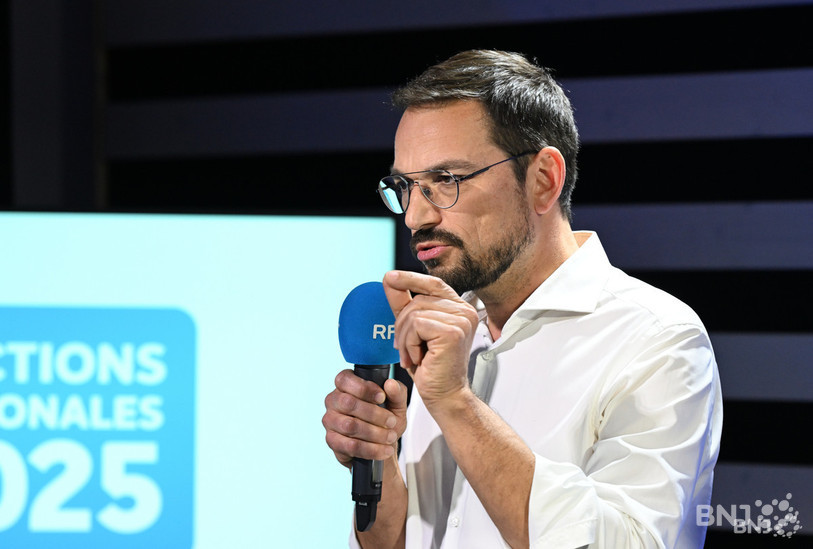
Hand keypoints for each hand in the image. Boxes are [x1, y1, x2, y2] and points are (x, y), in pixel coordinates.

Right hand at [323, 370, 407, 467]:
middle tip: (391, 421)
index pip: (345, 379)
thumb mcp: (396, 404)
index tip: (382, 397)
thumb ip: (397, 392)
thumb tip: (391, 383)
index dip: (364, 388)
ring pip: (350, 425)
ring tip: (391, 437)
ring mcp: (330, 421)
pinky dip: (371, 449)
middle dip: (374, 414)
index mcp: (345, 384)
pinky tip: (385, 450)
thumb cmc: (386, 419)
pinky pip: (350, 446)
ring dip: (375, 433)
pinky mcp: (332, 441)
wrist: (382, 445)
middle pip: (348, 403)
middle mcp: (333, 400)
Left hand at [382, 270, 478, 406]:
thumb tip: (389, 278)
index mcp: (459, 308)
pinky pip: (417, 325)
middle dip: (402, 325)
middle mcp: (465, 311)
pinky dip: (410, 344)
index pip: (433, 284)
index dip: (410, 278)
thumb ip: (404, 304)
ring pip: (415, 312)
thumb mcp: (414, 331)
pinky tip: (419, 358)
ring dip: (405, 337)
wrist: (444, 395)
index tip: (389, 277)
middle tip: (406, 348)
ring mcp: (462, 320)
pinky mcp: (453, 332)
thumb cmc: (432, 367)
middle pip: (418, 300)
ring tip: (414, 355)